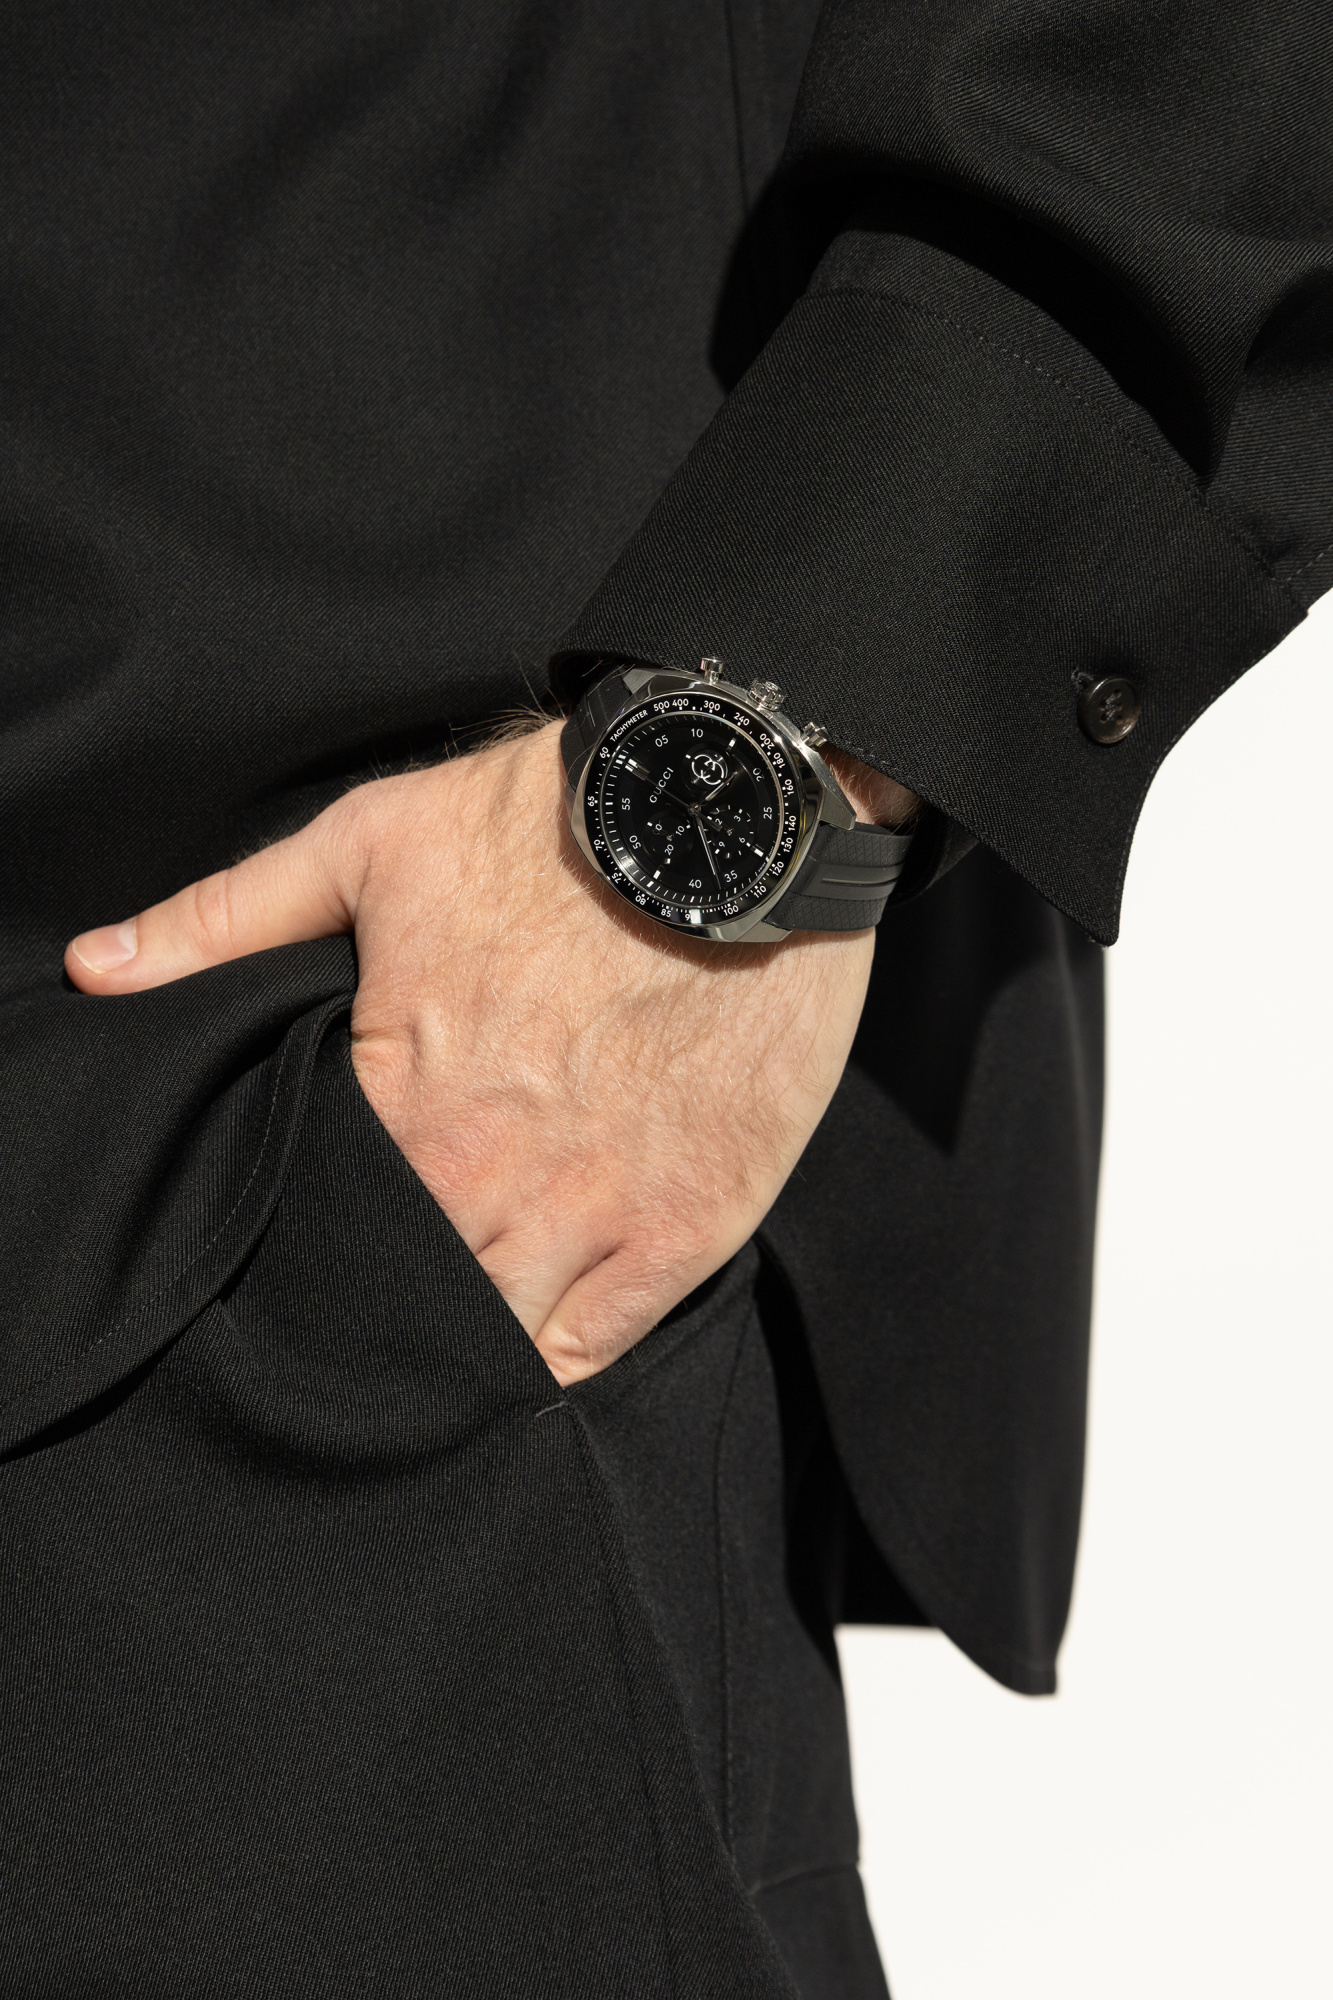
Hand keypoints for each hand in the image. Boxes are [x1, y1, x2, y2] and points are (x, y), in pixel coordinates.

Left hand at [65, 724, 904, 1384]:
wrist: (735, 818)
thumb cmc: (550, 827)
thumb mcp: (369, 845)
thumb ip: (228, 917)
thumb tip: (96, 969)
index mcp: (403, 1098)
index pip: (321, 1229)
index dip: (308, 1245)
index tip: (311, 1242)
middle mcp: (492, 1178)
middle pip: (406, 1300)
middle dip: (380, 1306)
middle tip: (371, 1298)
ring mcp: (597, 1211)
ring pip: (495, 1338)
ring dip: (459, 1345)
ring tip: (437, 1337)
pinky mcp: (691, 1222)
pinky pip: (598, 1345)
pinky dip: (552, 1361)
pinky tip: (523, 1352)